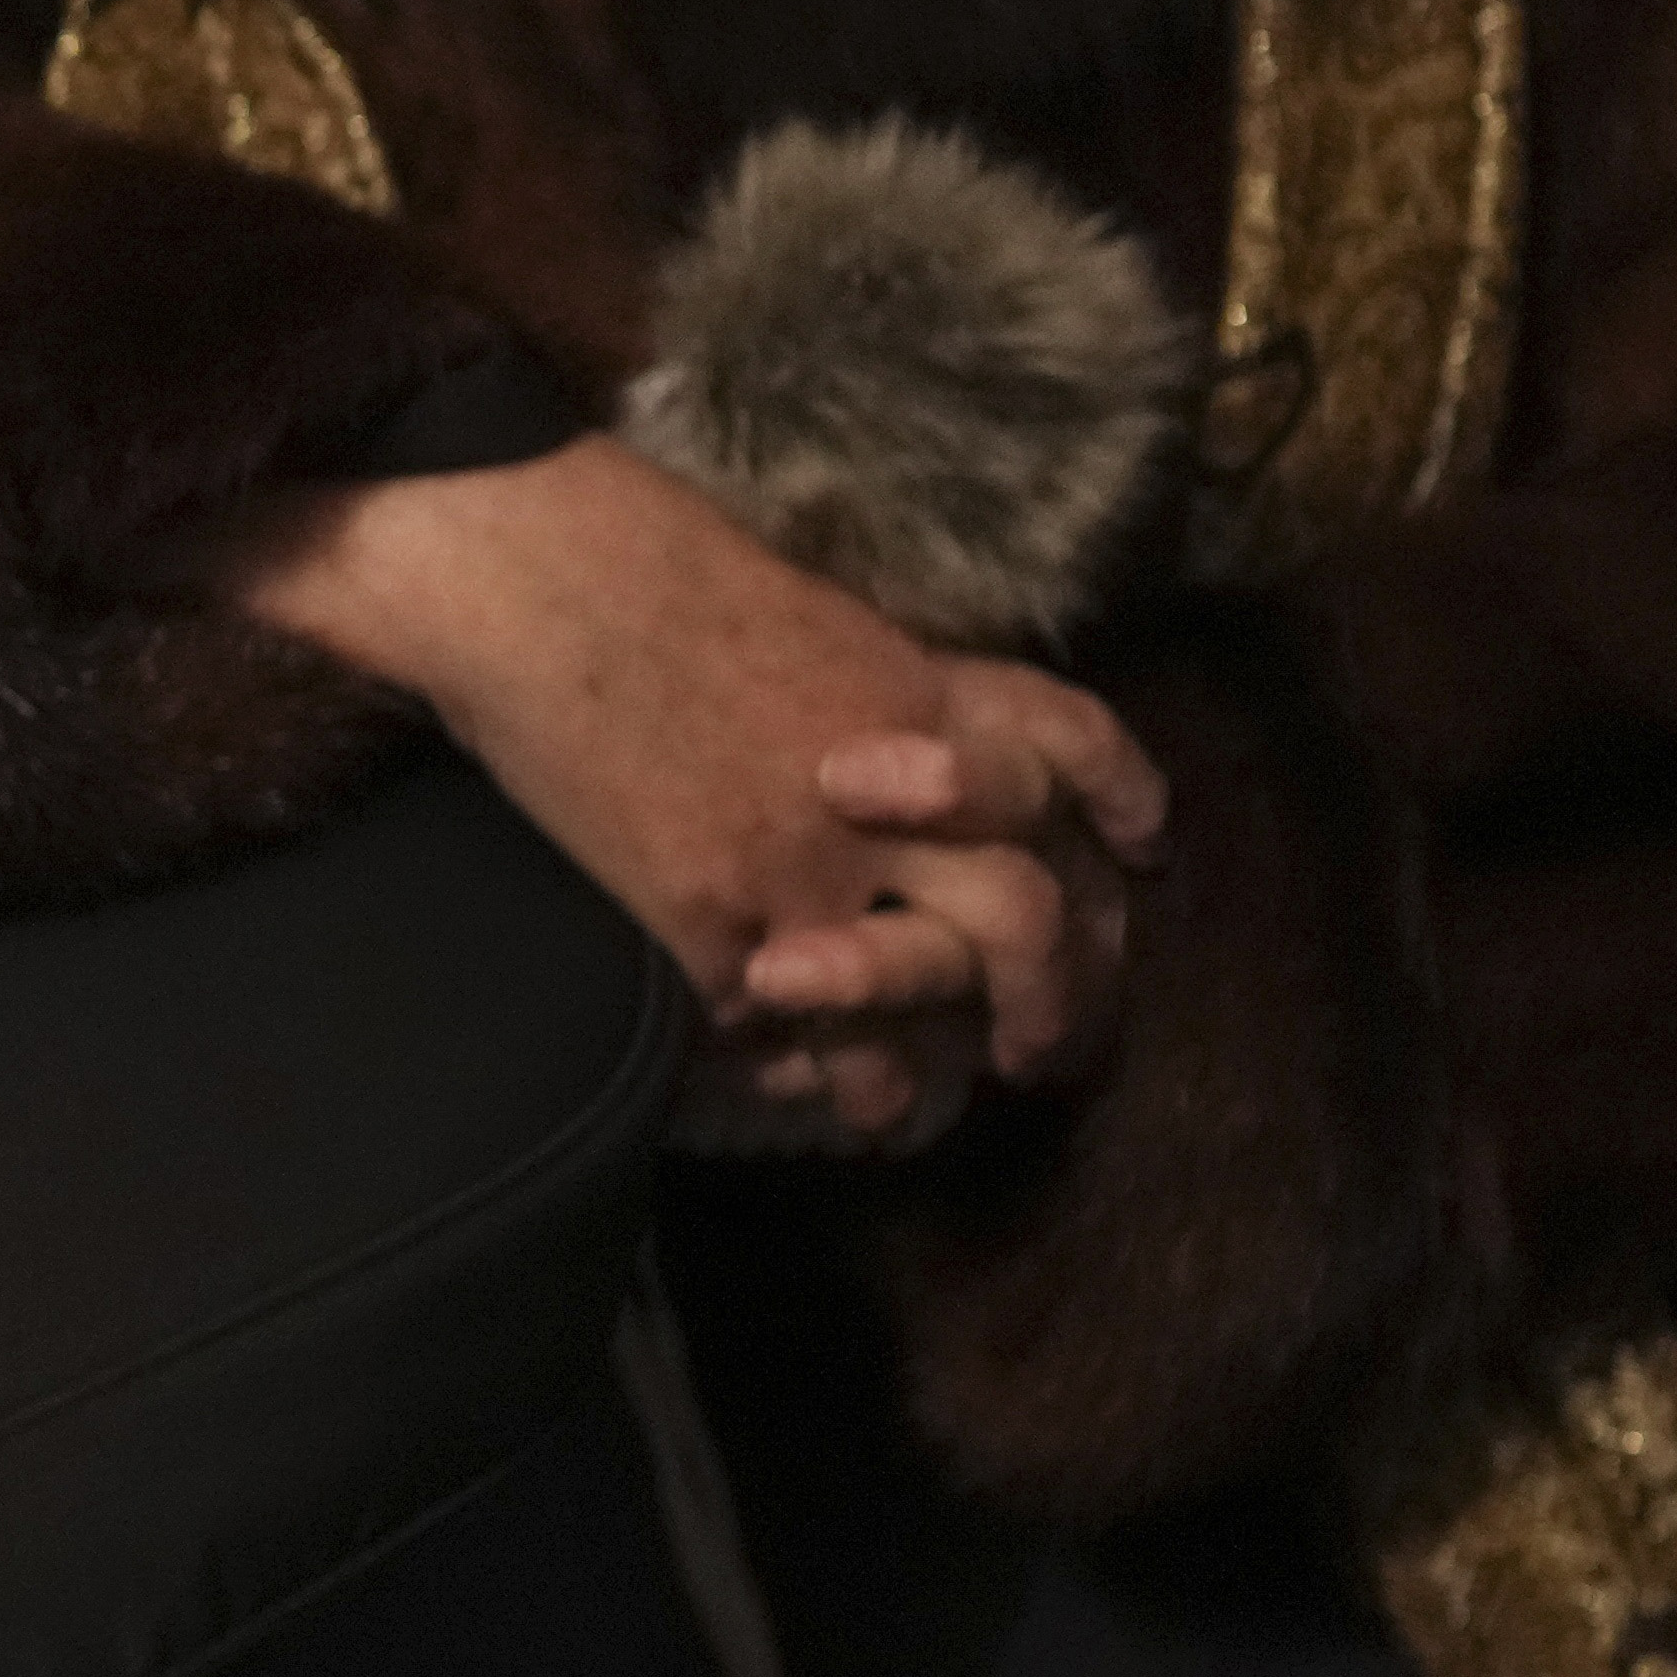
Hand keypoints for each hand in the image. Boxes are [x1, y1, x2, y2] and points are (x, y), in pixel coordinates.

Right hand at [232, 447, 1141, 1121]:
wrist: (538, 584)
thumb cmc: (647, 572)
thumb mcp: (815, 618)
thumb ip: (884, 694)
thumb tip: (901, 759)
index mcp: (930, 695)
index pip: (1075, 753)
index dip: (1124, 806)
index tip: (1138, 853)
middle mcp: (905, 791)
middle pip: (1031, 911)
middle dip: (1049, 997)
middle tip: (1032, 1049)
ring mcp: (817, 864)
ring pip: (928, 984)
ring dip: (925, 1062)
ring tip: (899, 1104)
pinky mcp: (721, 922)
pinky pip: (784, 1029)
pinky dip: (788, 1067)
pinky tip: (775, 1083)